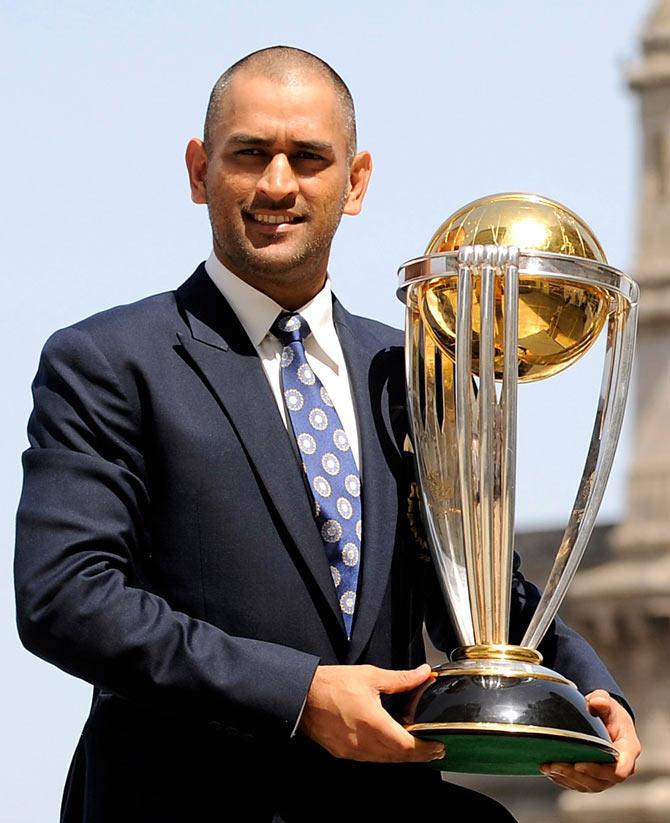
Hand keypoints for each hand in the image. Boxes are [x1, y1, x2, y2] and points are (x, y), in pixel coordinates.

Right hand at [298, 663, 443, 762]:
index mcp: (373, 723)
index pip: (407, 746)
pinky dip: (384, 754)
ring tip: (414, 745)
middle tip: (433, 749)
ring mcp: (352, 751)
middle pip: (399, 757)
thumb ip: (400, 678)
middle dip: (419, 755)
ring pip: (385, 760)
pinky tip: (387, 742)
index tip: (438, 745)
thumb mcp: (370, 676)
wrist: (302, 695)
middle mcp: (363, 742)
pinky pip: (370, 759)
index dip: (426, 749)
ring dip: (401, 755)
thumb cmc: (331, 684)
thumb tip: (423, 674)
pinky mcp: (343, 752)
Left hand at [540, 689, 640, 791]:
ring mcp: (605, 775)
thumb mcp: (609, 704)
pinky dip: (563, 778)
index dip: (600, 771)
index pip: (620, 770)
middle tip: (557, 766)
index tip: (580, 764)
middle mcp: (619, 767)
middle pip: (600, 781)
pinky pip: (579, 784)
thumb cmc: (611, 714)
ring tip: (549, 767)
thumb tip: (597, 701)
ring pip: (588, 785)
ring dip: (567, 778)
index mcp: (628, 751)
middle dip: (577, 775)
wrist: (609, 720)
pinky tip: (549, 769)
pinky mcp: (593, 777)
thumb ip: (604, 701)